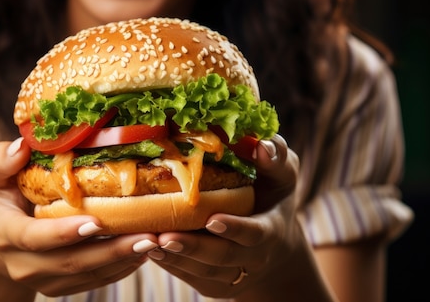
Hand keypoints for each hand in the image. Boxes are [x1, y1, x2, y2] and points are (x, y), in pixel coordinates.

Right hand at [0, 138, 158, 296]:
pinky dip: (120, 268)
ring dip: (122, 261)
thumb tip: (19, 146)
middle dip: (110, 251)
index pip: (34, 238)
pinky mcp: (60, 285)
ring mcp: (43, 279)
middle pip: (69, 262)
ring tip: (154, 241)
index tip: (96, 221)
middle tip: (147, 235)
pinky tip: (143, 251)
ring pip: (87, 276)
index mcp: (6, 234)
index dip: (64, 233)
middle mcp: (23, 264)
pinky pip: (94, 282)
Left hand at [146, 134, 301, 298]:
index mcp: (271, 230)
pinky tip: (148, 248)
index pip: (255, 233)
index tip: (212, 219)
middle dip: (193, 248)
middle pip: (222, 258)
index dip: (235, 228)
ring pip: (203, 272)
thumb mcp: (282, 172)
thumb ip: (276, 157)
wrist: (272, 239)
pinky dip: (169, 264)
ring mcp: (233, 276)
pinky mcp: (214, 284)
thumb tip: (262, 146)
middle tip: (165, 236)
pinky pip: (190, 277)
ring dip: (175, 258)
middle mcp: (254, 258)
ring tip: (147, 242)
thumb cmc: (272, 192)